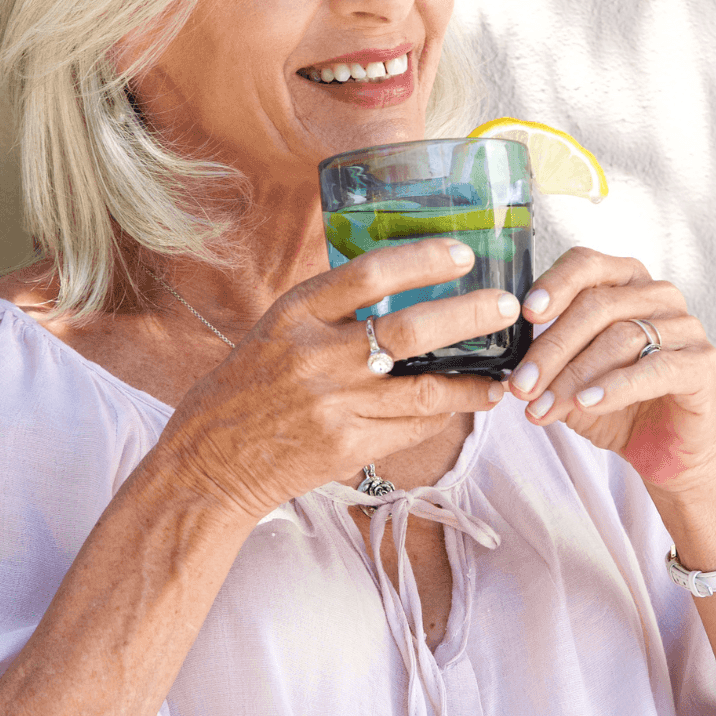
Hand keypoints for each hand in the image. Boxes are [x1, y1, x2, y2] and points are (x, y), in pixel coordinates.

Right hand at [150, 239, 516, 522]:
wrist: (209, 462)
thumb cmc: (245, 389)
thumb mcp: (275, 331)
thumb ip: (329, 311)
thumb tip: (400, 285)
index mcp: (294, 316)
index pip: (368, 274)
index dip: (421, 259)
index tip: (461, 253)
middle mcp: (315, 357)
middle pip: (410, 329)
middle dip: (468, 314)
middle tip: (506, 306)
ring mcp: (333, 406)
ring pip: (424, 389)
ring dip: (472, 380)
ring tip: (503, 371)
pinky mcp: (346, 447)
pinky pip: (410, 428)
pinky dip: (442, 415)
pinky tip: (463, 405)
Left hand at [506, 248, 715, 499]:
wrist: (664, 452)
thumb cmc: (615, 406)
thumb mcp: (569, 379)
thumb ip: (545, 360)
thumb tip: (506, 361)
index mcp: (625, 283)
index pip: (587, 264)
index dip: (554, 284)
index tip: (526, 315)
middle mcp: (659, 295)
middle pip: (598, 305)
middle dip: (552, 349)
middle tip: (521, 386)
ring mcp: (687, 327)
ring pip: (622, 337)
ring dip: (574, 376)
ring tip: (544, 407)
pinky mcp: (704, 364)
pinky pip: (656, 368)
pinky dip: (616, 386)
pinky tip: (587, 403)